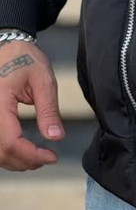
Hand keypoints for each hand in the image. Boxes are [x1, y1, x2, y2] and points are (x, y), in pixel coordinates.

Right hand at [0, 40, 64, 170]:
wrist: (8, 47)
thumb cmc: (26, 59)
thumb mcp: (43, 81)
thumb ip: (48, 110)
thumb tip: (56, 137)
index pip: (10, 141)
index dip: (31, 155)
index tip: (52, 157)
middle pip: (0, 152)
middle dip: (25, 161)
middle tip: (48, 158)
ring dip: (15, 160)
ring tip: (38, 156)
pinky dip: (7, 152)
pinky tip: (24, 150)